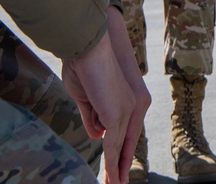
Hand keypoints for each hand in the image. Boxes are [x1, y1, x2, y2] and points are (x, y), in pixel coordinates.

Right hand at [62, 10, 150, 183]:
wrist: (86, 45)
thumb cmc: (82, 64)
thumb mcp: (85, 96)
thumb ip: (93, 116)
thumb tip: (97, 135)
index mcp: (127, 99)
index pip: (126, 132)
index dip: (121, 152)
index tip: (117, 169)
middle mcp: (132, 105)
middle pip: (128, 143)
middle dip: (122, 165)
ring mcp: (126, 110)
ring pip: (120, 147)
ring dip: (115, 169)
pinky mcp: (117, 114)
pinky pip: (113, 145)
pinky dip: (111, 164)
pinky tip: (111, 178)